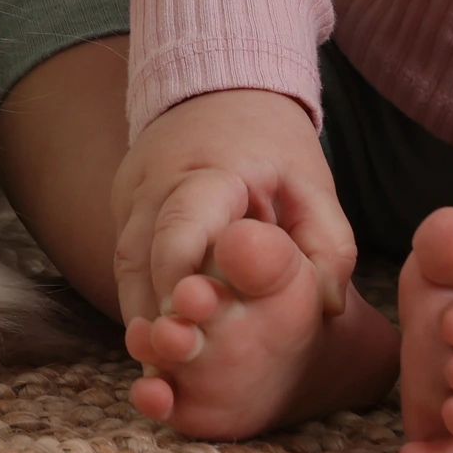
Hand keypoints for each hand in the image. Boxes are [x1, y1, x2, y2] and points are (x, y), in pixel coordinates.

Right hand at [109, 88, 354, 333]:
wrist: (219, 89)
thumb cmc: (272, 144)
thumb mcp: (312, 182)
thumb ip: (329, 242)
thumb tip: (328, 308)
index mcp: (210, 170)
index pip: (181, 222)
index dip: (180, 275)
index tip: (191, 318)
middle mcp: (157, 182)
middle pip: (138, 253)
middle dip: (153, 311)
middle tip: (175, 356)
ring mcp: (132, 194)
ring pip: (124, 265)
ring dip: (142, 315)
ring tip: (163, 363)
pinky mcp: (123, 208)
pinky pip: (125, 262)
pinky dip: (141, 301)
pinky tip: (158, 339)